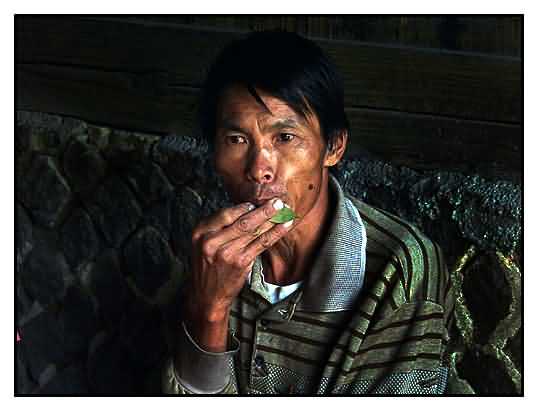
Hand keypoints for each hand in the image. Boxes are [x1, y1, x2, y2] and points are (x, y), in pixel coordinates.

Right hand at [183, 198, 293, 349]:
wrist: (206, 296)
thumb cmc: (208, 267)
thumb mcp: (203, 243)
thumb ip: (219, 227)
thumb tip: (247, 210)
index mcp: (200, 232)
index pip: (226, 213)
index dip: (244, 206)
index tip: (257, 201)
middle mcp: (212, 241)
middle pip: (243, 221)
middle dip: (263, 209)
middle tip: (277, 201)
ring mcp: (227, 253)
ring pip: (254, 231)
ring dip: (272, 219)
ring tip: (284, 210)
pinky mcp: (240, 263)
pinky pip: (262, 243)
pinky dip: (276, 232)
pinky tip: (284, 225)